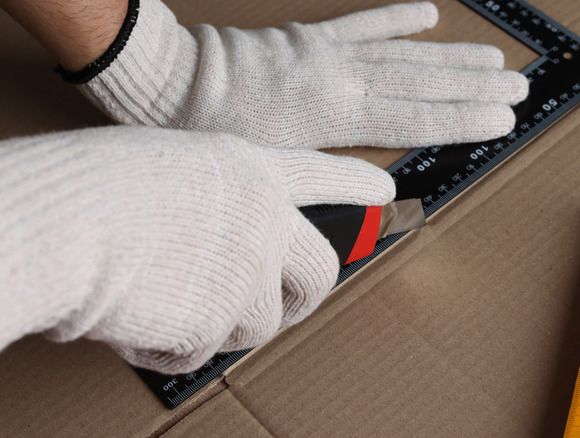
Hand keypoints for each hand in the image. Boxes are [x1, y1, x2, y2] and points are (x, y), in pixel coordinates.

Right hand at [0, 126, 393, 373]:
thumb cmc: (95, 189)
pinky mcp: (226, 321)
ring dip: (216, 323)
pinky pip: (204, 349)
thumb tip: (220, 249)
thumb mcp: (169, 170)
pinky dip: (171, 346)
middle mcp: (266, 220)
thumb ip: (212, 203)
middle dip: (305, 298)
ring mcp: (252, 272)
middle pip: (320, 271)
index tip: (384, 195)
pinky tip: (138, 319)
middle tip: (287, 308)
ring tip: (163, 301)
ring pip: (257, 321)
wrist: (68, 224)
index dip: (353, 185)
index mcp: (247, 171)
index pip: (318, 175)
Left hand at [79, 1, 528, 147]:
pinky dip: (398, 18)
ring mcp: (332, 53)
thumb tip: (384, 191)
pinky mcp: (314, 36)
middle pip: (423, 83)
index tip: (504, 118)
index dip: (464, 120)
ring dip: (452, 55)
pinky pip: (364, 24)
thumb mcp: (275, 168)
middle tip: (518, 85)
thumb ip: (333, 177)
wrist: (176, 84)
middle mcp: (344, 80)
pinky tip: (429, 13)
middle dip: (475, 86)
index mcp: (337, 117)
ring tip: (493, 56)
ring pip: (405, 53)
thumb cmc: (219, 133)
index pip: (416, 120)